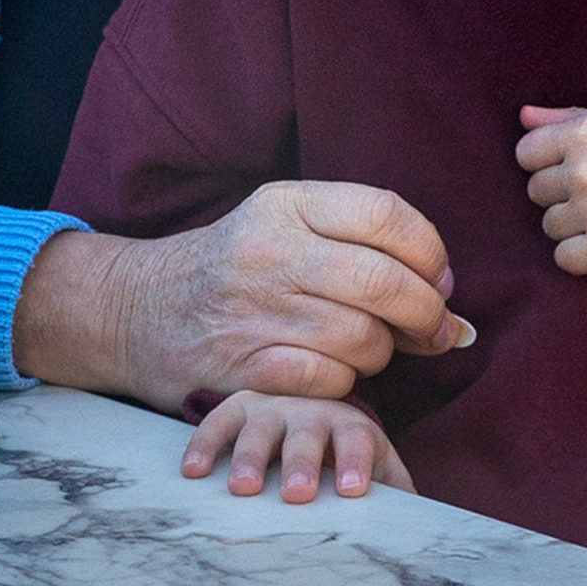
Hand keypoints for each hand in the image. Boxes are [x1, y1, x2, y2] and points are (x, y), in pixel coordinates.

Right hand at [20, 181, 472, 406]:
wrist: (135, 309)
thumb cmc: (235, 267)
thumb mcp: (285, 224)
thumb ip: (364, 245)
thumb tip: (451, 300)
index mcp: (285, 203)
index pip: (388, 215)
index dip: (431, 253)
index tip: (439, 280)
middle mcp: (268, 250)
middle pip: (386, 282)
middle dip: (426, 313)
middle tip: (434, 330)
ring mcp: (252, 309)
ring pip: (365, 337)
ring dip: (386, 352)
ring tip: (371, 348)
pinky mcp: (241, 365)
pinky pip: (331, 379)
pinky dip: (347, 381)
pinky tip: (334, 372)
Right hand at [183, 389, 413, 502]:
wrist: (306, 414)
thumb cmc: (342, 457)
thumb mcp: (374, 467)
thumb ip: (393, 492)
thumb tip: (422, 529)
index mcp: (351, 427)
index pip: (358, 440)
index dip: (357, 463)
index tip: (353, 492)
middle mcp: (312, 411)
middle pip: (307, 435)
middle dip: (302, 463)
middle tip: (297, 494)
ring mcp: (273, 407)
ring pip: (260, 429)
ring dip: (250, 457)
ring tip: (242, 488)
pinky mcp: (238, 409)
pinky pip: (219, 422)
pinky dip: (204, 444)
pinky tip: (193, 472)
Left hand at [517, 105, 586, 275]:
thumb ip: (569, 118)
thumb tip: (523, 115)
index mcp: (585, 133)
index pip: (527, 153)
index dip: (550, 163)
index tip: (579, 169)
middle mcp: (584, 171)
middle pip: (537, 192)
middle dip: (564, 195)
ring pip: (551, 226)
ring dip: (576, 226)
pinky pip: (565, 258)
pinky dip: (585, 256)